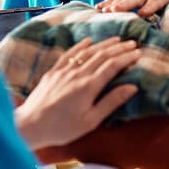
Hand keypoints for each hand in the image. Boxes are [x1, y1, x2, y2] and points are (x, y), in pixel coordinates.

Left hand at [15, 37, 139, 148]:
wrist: (30, 126)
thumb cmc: (62, 128)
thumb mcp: (91, 121)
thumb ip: (111, 102)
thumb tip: (132, 87)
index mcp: (89, 86)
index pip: (112, 66)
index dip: (126, 58)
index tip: (138, 53)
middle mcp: (77, 74)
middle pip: (102, 55)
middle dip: (119, 48)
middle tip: (133, 43)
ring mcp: (64, 71)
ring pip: (88, 52)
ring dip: (104, 44)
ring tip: (117, 39)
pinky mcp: (53, 72)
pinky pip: (69, 54)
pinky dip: (81, 46)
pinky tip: (88, 40)